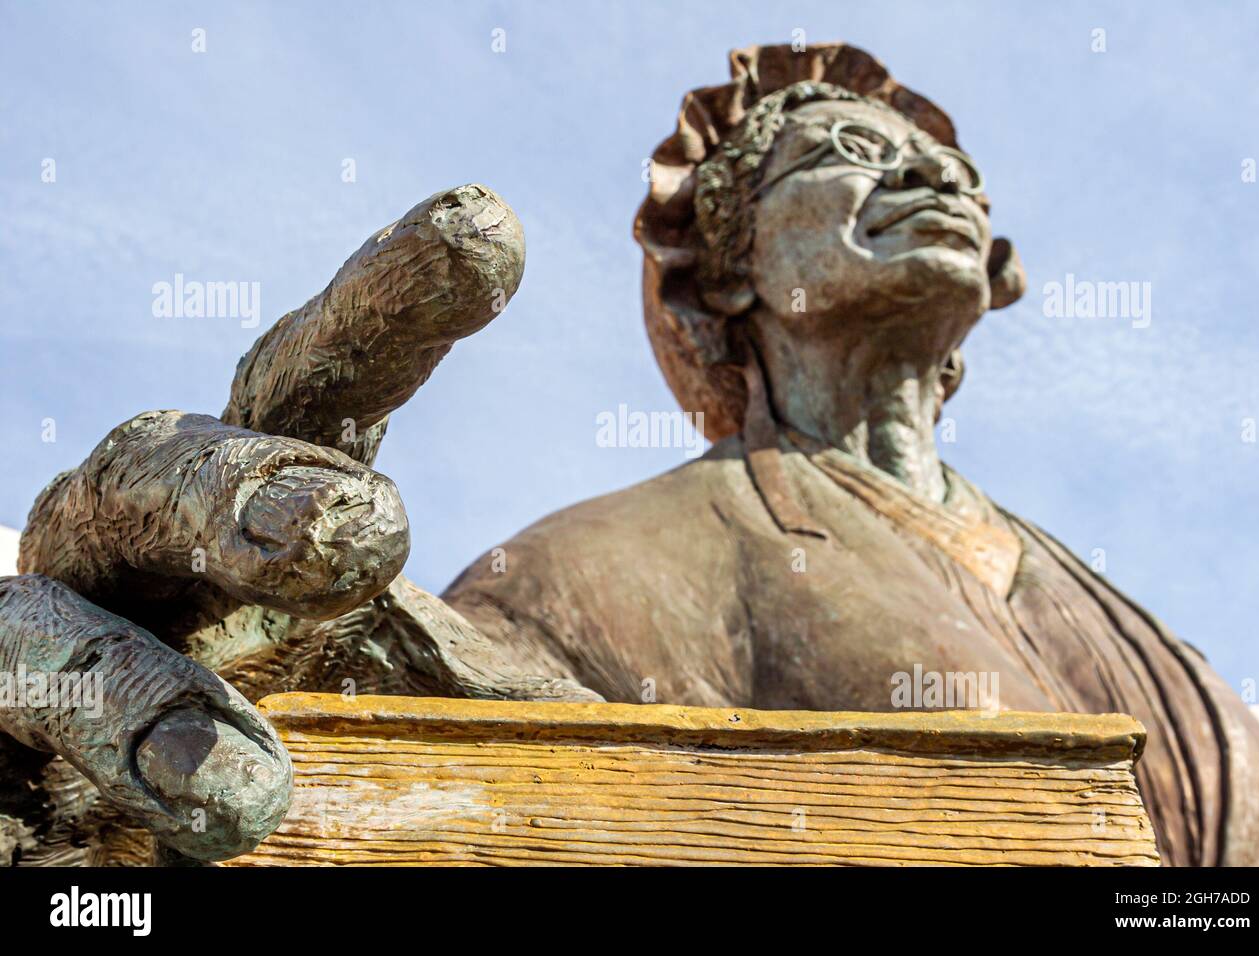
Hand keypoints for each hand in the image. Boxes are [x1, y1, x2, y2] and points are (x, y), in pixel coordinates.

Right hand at [0, 185, 587, 865]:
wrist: (277, 863)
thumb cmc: (403, 750)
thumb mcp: (537, 673)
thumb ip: (622, 603)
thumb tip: (796, 462)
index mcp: (278, 509)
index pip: (323, 381)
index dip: (388, 301)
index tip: (490, 233)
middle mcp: (163, 568)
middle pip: (166, 477)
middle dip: (241, 491)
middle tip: (357, 531)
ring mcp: (75, 666)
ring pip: (52, 629)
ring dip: (131, 695)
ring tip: (242, 794)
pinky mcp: (17, 785)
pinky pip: (9, 766)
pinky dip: (69, 783)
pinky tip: (156, 848)